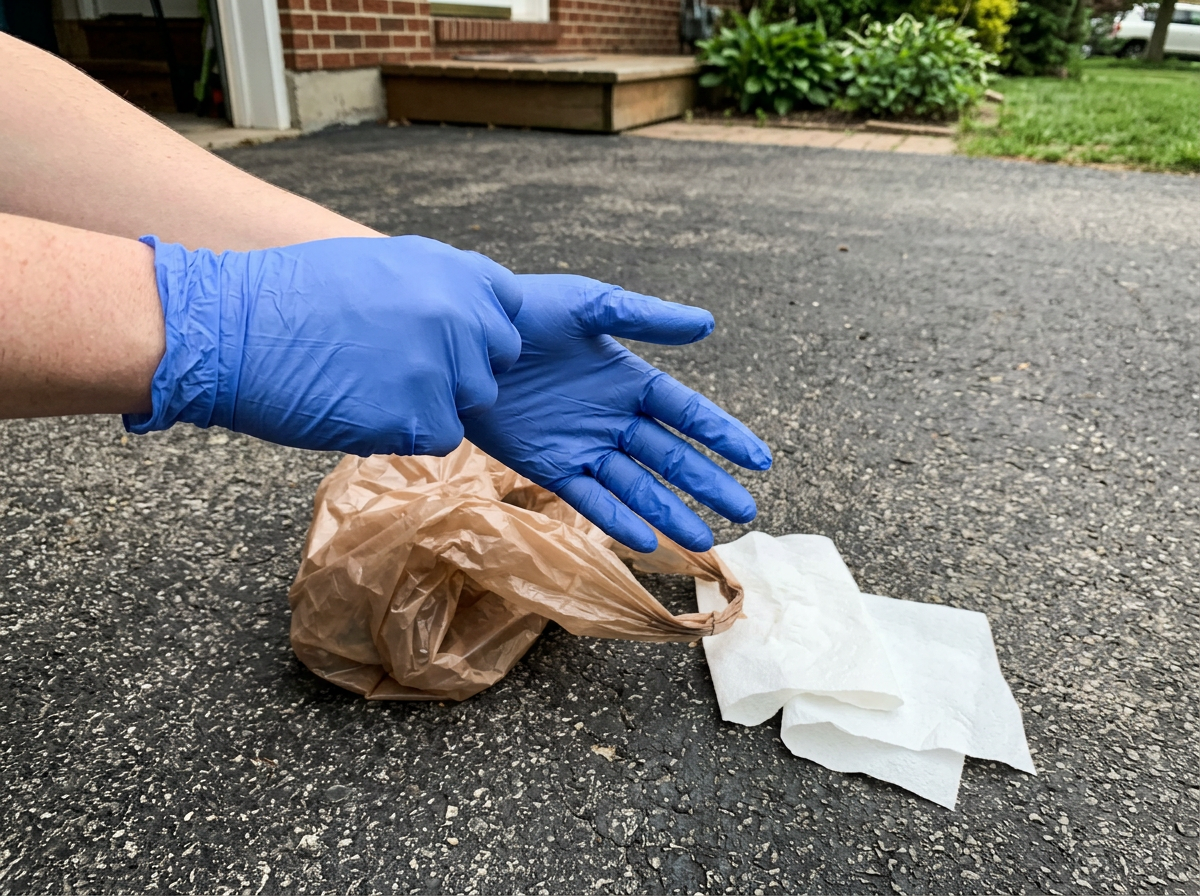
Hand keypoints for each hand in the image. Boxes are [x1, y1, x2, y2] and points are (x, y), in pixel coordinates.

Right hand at [125, 235, 521, 455]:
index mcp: (451, 270)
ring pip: (469, 403)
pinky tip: (363, 409)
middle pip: (494, 364)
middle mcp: (459, 314)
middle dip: (458, 372)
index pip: (506, 308)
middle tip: (399, 369)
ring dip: (432, 404)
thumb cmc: (292, 295)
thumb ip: (435, 286)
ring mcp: (444, 367)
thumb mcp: (377, 263)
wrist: (233, 329)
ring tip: (372, 386)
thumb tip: (469, 314)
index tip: (444, 339)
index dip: (479, 331)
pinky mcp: (422, 416)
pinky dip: (407, 433)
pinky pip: (440, 437)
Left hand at [463, 274, 771, 552]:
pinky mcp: (549, 466)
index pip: (688, 414)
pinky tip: (645, 541)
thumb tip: (707, 323)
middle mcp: (614, 418)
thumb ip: (644, 317)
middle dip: (708, 485)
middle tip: (745, 513)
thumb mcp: (588, 306)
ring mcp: (583, 445)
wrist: (465, 338)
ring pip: (637, 487)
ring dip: (669, 513)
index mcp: (630, 380)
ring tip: (703, 541)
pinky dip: (617, 519)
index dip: (724, 436)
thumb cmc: (526, 313)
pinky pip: (590, 498)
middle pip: (671, 458)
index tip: (759, 461)